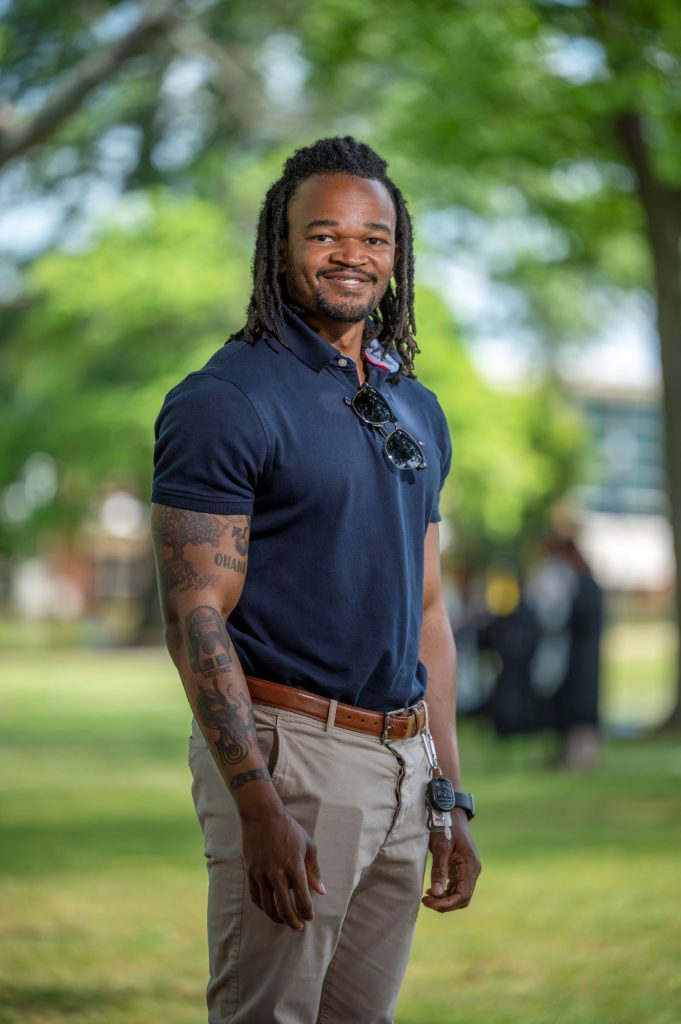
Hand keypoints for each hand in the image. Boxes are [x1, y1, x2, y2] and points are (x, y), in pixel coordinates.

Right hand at [241, 808, 325, 930]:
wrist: (262, 816)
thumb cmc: (289, 829)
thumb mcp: (308, 846)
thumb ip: (315, 871)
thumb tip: (321, 892)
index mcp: (294, 868)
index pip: (302, 899)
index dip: (307, 913)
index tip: (310, 917)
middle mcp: (277, 874)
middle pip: (285, 908)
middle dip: (293, 921)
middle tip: (299, 927)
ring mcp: (262, 874)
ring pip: (268, 906)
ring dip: (278, 918)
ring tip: (285, 921)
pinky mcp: (251, 872)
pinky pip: (256, 897)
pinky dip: (263, 907)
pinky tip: (270, 909)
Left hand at [422, 811, 480, 912]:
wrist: (450, 809)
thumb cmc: (445, 825)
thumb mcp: (440, 846)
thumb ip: (439, 870)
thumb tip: (436, 893)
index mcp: (471, 866)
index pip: (463, 896)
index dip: (447, 904)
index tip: (430, 903)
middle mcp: (472, 870)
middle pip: (462, 898)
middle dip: (444, 903)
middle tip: (425, 902)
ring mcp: (467, 869)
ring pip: (458, 893)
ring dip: (444, 898)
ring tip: (426, 898)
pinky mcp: (460, 867)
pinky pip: (455, 885)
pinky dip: (445, 891)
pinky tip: (431, 890)